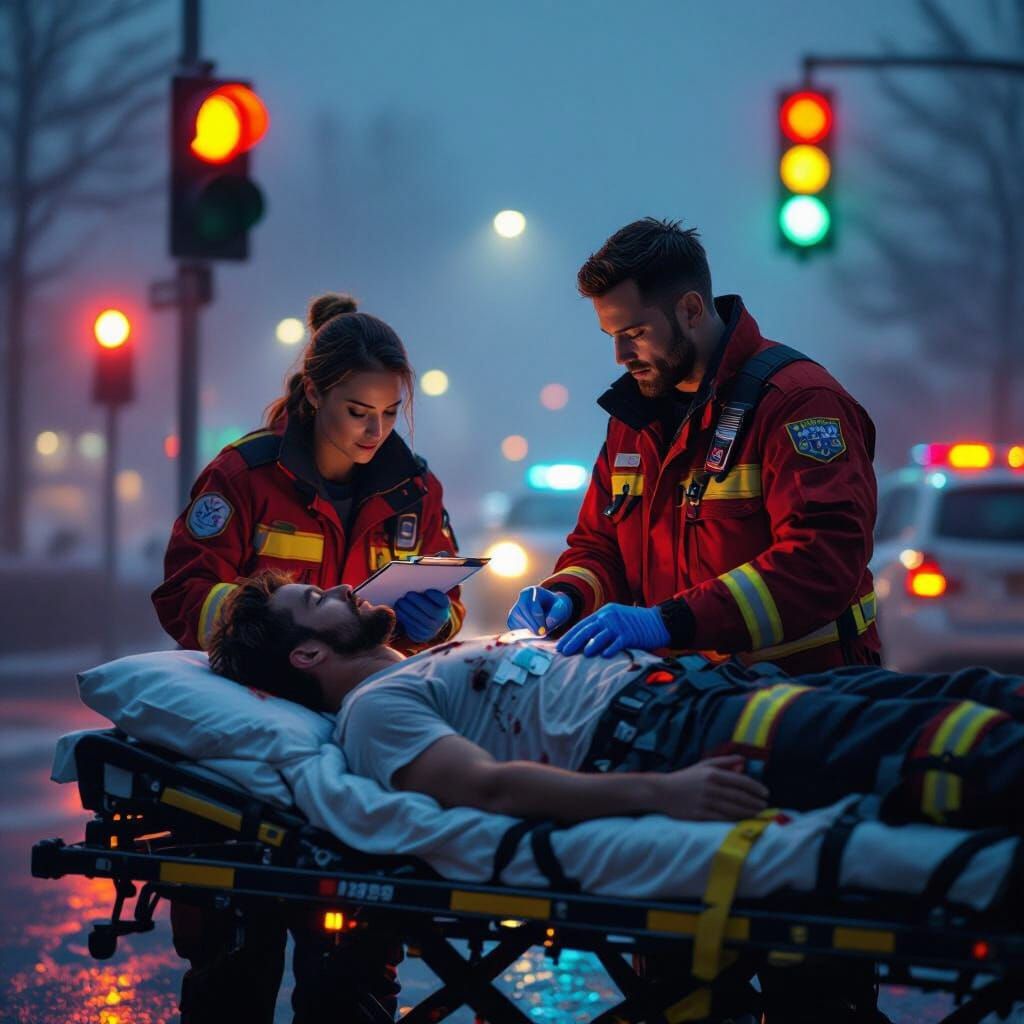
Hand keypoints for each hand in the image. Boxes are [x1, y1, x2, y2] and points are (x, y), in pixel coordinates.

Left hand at [394, 588, 450, 641]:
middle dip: (418, 602)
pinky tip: (399, 610)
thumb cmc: (427, 603)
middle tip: (408, 594)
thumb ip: (426, 590)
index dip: (436, 597)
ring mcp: (431, 629)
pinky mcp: (420, 634)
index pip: (444, 601)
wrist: (430, 623)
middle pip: (431, 611)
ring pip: (420, 619)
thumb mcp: (431, 597)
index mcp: (445, 607)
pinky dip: (404, 617)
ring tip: (401, 601)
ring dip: (408, 610)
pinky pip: (412, 626)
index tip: (427, 591)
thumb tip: (416, 582)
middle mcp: (441, 619)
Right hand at [507, 586, 572, 633]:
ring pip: (516, 620)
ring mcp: (515, 607)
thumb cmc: (556, 607)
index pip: (532, 606)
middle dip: (532, 625)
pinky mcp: (512, 618)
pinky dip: (522, 633)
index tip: (545, 629)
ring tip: (539, 633)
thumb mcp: (561, 607)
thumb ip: (557, 614)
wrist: (550, 609)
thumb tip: (548, 623)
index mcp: (532, 591)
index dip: (538, 619)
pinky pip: (514, 627)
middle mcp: (522, 597)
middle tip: (541, 634)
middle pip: (522, 612)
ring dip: (528, 629)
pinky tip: (532, 632)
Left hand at [556, 603, 668, 656]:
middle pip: (588, 629)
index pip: (583, 624)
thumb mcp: (616, 621)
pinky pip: (618, 642)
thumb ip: (601, 628)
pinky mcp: (631, 634)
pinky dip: (611, 649)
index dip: (570, 635)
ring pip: (601, 635)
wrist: (658, 622)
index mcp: (604, 613)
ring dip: (591, 644)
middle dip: (574, 641)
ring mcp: (620, 625)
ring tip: (583, 654)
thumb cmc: (635, 625)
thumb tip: (583, 644)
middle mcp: (609, 616)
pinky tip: (604, 656)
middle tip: (563, 652)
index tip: (559, 646)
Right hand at [653, 756, 769, 821]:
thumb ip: (724, 761)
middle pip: (739, 796)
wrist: (662, 791)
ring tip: (758, 814)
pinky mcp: (700, 815)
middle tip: (765, 806)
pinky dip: (735, 820)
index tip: (766, 793)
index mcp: (713, 774)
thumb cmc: (685, 778)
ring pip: (733, 809)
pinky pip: (722, 818)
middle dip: (755, 802)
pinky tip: (743, 820)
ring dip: (749, 812)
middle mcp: (711, 787)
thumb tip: (743, 759)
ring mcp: (705, 802)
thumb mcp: (703, 765)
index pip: (741, 781)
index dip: (756, 788)